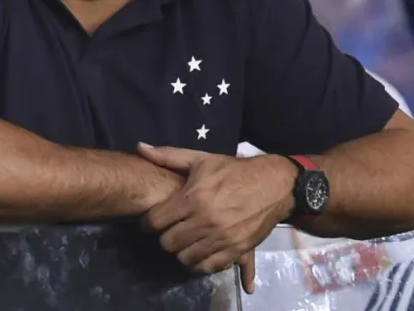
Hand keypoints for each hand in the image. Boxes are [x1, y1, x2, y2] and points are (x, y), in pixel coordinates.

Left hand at [137, 144, 294, 287]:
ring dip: (181, 250)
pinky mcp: (236, 250)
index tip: (151, 222)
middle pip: (168, 243)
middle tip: (170, 230)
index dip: (148, 223)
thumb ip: (168, 156)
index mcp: (194, 197)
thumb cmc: (233, 171)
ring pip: (185, 258)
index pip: (156, 221)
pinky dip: (200, 262)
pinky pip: (207, 266)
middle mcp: (205, 220)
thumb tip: (140, 147)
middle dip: (165, 236)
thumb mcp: (201, 159)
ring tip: (185, 240)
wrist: (273, 185)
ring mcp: (222, 238)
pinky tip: (199, 250)